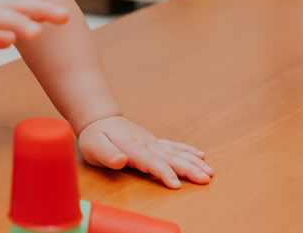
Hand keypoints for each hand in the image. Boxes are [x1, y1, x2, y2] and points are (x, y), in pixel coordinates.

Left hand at [77, 116, 212, 188]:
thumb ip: (107, 155)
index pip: (151, 161)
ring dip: (193, 161)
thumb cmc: (95, 136)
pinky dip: (187, 150)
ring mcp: (152, 142)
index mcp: (132, 146)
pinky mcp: (154, 142)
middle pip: (170, 157)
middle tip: (205, 179)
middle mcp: (146, 143)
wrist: (100, 119)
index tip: (177, 184)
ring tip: (209, 171)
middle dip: (189, 168)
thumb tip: (121, 161)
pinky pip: (173, 146)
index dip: (164, 172)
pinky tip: (200, 155)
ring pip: (175, 152)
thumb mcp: (93, 146)